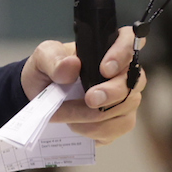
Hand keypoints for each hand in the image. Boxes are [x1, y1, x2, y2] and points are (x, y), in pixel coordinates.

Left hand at [22, 24, 145, 144]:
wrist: (38, 97)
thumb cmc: (48, 71)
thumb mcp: (43, 58)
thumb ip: (53, 59)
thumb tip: (71, 66)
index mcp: (107, 49)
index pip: (129, 41)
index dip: (123, 53)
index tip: (105, 68)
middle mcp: (123, 74)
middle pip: (133, 83)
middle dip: (111, 93)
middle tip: (89, 99)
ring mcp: (124, 100)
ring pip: (124, 110)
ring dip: (92, 116)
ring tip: (64, 114)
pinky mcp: (117, 122)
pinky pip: (115, 130)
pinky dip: (92, 131)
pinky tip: (74, 126)